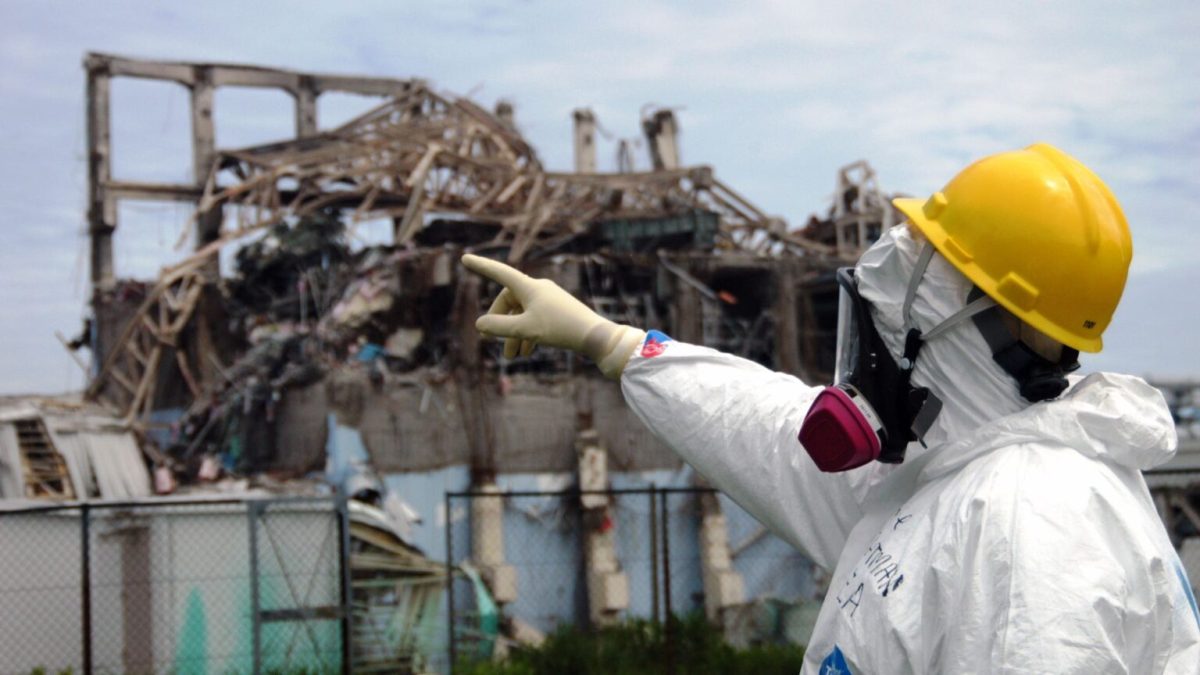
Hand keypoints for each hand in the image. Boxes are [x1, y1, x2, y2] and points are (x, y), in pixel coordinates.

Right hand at [461, 254, 644, 377]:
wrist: (595, 336)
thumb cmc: (560, 328)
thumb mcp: (525, 330)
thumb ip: (499, 327)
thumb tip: (480, 324)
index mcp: (529, 287)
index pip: (499, 273)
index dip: (481, 267)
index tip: (465, 258)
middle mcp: (539, 288)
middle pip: (509, 301)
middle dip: (500, 322)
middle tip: (491, 341)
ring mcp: (549, 299)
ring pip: (522, 314)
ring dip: (514, 334)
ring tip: (512, 357)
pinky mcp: (558, 311)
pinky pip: (536, 319)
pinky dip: (528, 334)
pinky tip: (527, 352)